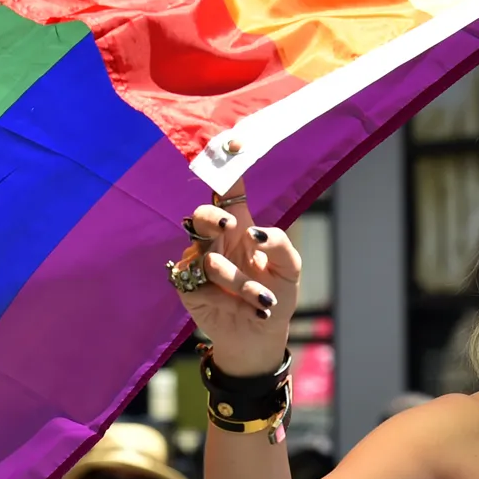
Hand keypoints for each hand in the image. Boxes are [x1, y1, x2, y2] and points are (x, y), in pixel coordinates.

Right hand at [174, 177, 301, 375]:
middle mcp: (216, 239)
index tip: (233, 142)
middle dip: (212, 217)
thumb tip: (254, 233)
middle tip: (231, 226)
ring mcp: (199, 261)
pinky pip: (203, 284)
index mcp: (241, 225)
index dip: (228, 165)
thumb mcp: (290, 268)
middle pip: (203, 214)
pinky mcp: (188, 286)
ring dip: (240, 281)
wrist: (260, 335)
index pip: (229, 189)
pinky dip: (232, 299)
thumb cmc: (275, 295)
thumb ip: (279, 243)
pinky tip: (253, 310)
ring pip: (209, 257)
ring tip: (263, 298)